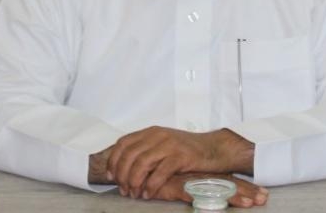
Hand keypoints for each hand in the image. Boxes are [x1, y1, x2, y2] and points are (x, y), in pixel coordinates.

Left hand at [107, 127, 253, 198]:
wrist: (213, 148)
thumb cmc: (187, 150)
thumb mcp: (163, 144)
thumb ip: (145, 150)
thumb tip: (123, 169)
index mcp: (151, 132)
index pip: (123, 143)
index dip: (113, 161)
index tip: (111, 176)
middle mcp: (158, 135)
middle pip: (130, 155)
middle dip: (123, 175)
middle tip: (124, 190)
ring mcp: (169, 145)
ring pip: (142, 163)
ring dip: (135, 182)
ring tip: (135, 194)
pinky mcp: (181, 156)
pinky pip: (160, 173)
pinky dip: (151, 186)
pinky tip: (148, 194)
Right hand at [141, 172, 267, 207]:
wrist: (136, 168)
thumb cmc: (159, 178)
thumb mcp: (180, 183)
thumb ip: (194, 187)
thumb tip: (207, 195)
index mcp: (202, 175)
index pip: (228, 181)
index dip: (245, 187)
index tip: (263, 194)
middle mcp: (199, 176)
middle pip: (227, 184)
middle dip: (247, 191)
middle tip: (264, 198)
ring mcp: (189, 180)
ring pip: (217, 189)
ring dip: (235, 197)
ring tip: (251, 203)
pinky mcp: (176, 186)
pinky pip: (195, 194)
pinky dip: (207, 201)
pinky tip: (218, 207)